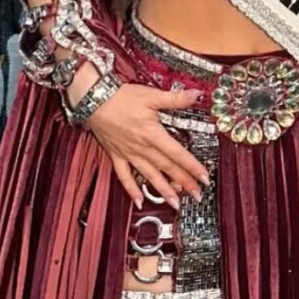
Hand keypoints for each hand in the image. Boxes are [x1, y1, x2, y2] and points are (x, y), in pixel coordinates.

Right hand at [85, 82, 210, 206]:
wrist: (94, 100)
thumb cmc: (122, 98)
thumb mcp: (152, 95)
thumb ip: (175, 98)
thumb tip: (196, 95)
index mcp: (153, 134)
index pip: (177, 154)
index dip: (192, 166)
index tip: (204, 178)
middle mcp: (142, 147)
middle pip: (167, 168)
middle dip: (184, 182)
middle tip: (197, 195)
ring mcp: (129, 153)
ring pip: (149, 175)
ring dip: (163, 190)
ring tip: (175, 203)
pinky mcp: (117, 155)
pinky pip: (124, 176)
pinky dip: (131, 190)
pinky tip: (139, 201)